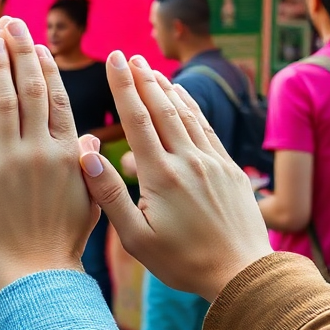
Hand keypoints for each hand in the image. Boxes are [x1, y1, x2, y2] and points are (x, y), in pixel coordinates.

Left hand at [0, 18, 98, 293]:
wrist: (33, 278)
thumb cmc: (61, 245)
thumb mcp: (90, 204)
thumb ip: (91, 167)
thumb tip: (94, 138)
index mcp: (70, 154)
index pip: (58, 98)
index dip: (46, 67)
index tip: (37, 43)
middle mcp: (41, 150)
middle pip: (30, 89)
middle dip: (20, 51)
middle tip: (11, 23)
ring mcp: (10, 161)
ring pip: (2, 100)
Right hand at [76, 53, 271, 301]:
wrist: (242, 274)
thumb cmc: (183, 263)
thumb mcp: (137, 239)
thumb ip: (110, 195)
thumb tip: (86, 156)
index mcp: (160, 176)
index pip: (137, 120)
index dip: (124, 86)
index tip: (114, 60)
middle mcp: (187, 161)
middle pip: (161, 109)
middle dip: (143, 79)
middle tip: (128, 55)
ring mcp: (211, 162)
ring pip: (186, 114)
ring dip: (167, 88)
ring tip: (152, 68)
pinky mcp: (229, 169)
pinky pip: (207, 129)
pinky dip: (193, 107)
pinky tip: (184, 97)